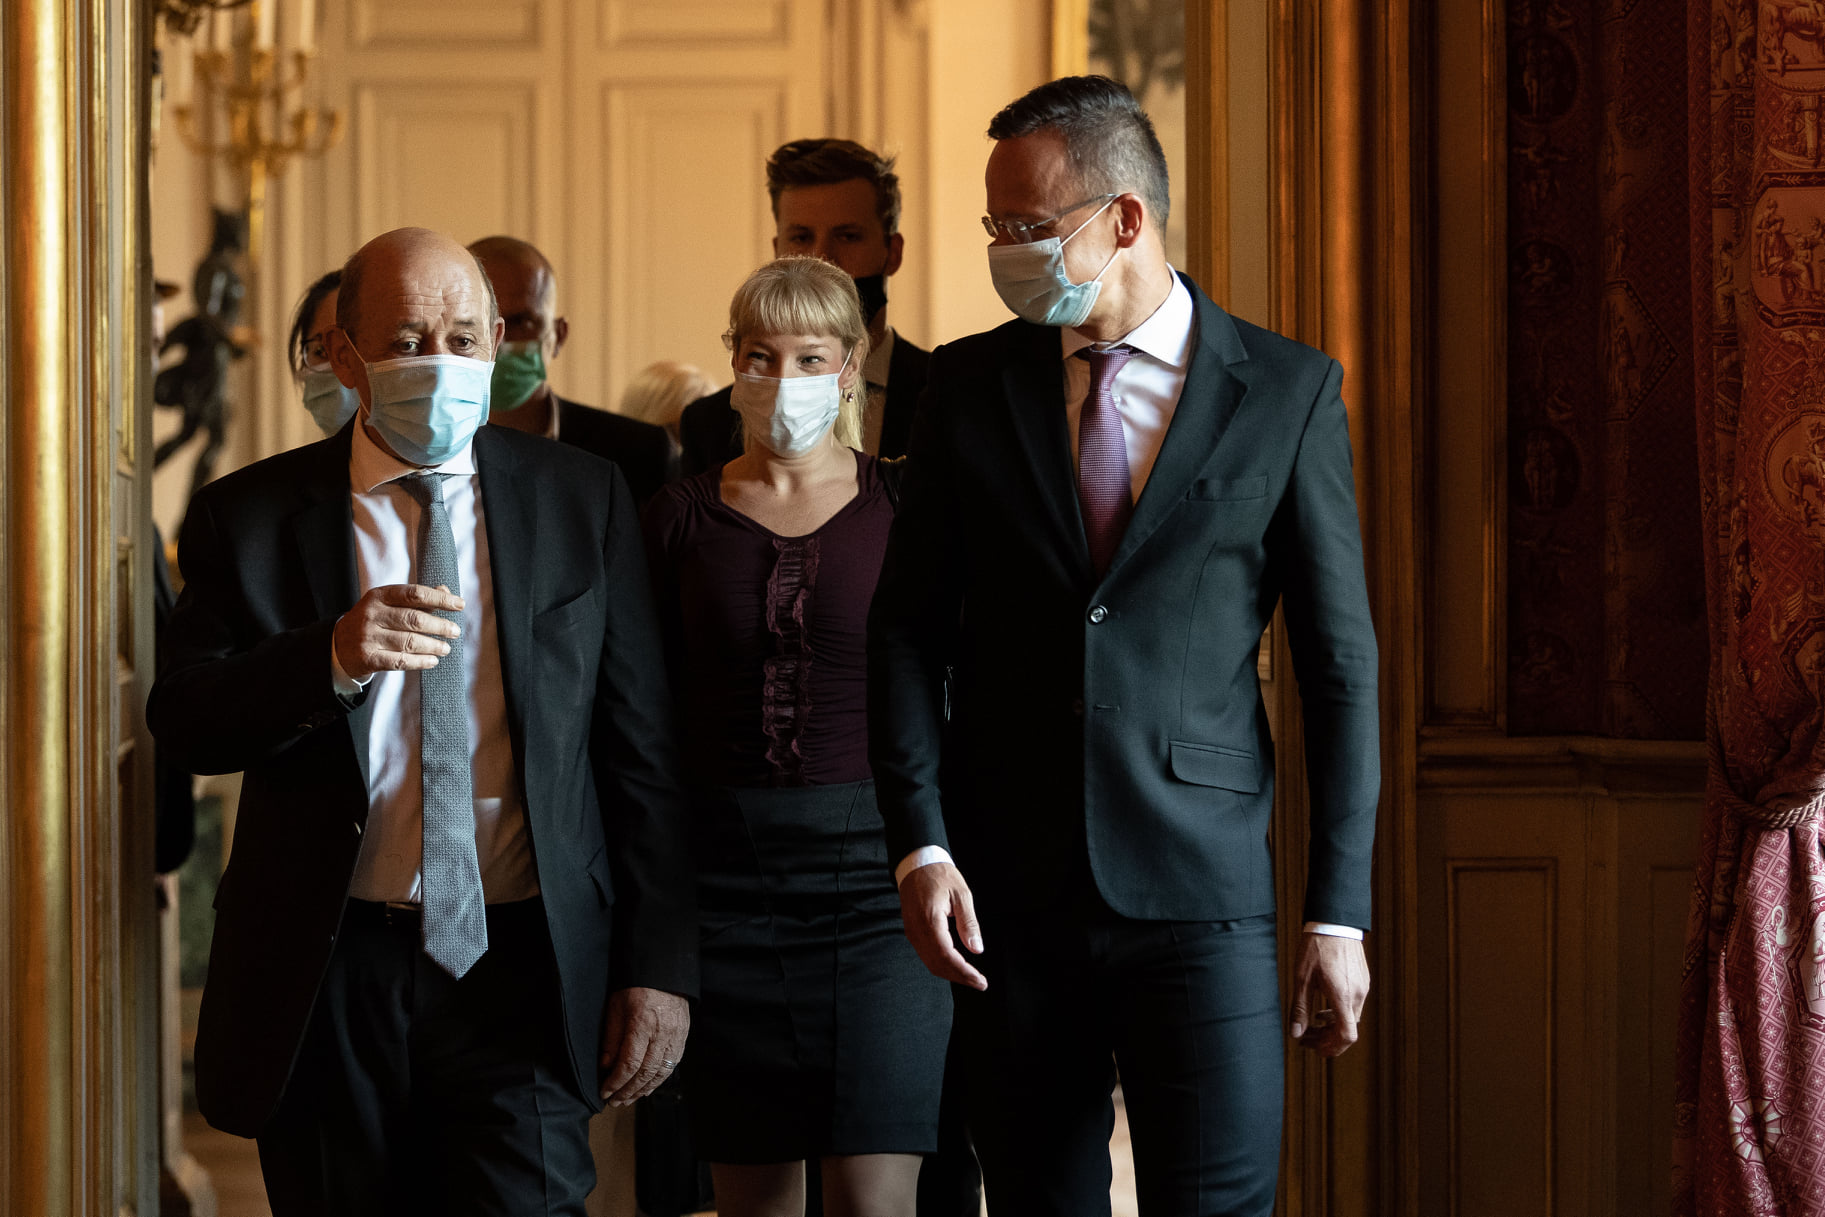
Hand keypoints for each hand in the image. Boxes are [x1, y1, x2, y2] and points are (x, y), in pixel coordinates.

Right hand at [332, 584, 462, 681]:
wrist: (339, 644)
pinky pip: (400, 661)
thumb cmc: (373, 621)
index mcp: (379, 596)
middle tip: (455, 631)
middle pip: (414, 619)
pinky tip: (433, 660)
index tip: (460, 605)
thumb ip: (417, 598)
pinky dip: (420, 661)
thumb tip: (446, 591)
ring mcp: (368, 637)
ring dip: (433, 645)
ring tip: (446, 648)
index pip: (415, 594)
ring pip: (409, 642)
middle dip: (439, 625)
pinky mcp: (367, 658)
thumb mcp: (388, 603)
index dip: (440, 599)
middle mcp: (372, 614)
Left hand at [599, 986, 689, 1106]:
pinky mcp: (683, 1037)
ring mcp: (676, 1036)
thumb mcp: (616, 1007)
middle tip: (615, 1102)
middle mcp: (662, 1034)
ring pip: (660, 1073)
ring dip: (643, 1089)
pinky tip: (648, 1087)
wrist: (664, 972)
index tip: (604, 1092)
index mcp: (642, 1025)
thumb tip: (606, 1066)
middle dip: (628, 1091)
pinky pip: (672, 1065)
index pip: (629, 1064)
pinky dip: (659, 1080)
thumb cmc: (636, 987)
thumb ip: (612, 1038)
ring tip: (629, 1099)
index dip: (616, 1082)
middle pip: (645, 1073)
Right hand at [898, 862, 986, 989]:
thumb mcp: (961, 895)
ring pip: (930, 962)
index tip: (980, 981)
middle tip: (979, 983)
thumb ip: (969, 924)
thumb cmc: (940, 875)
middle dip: (959, 977)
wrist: (916, 863)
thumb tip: (977, 949)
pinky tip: (955, 964)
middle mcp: (917, 930)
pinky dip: (941, 964)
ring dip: (950, 973)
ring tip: (970, 977)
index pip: (947, 956)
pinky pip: (925, 955)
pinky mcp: (911, 931)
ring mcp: (912, 932)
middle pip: (937, 964)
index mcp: (930, 920)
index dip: (964, 972)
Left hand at [1288, 932, 1369, 1056]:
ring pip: (1351, 1019)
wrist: (1335, 922)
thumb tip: (1295, 1033)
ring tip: (1313, 1022)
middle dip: (1327, 1039)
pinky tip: (1324, 1007)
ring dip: (1333, 1026)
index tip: (1314, 1048)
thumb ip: (1299, 1008)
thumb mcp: (1302, 978)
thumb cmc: (1316, 947)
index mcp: (1342, 996)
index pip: (1346, 1036)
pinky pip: (1354, 1006)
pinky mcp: (1364, 981)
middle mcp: (1357, 995)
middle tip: (1306, 1038)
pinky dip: (1339, 1013)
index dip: (1332, 1048)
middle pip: (1348, 1031)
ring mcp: (1363, 988)